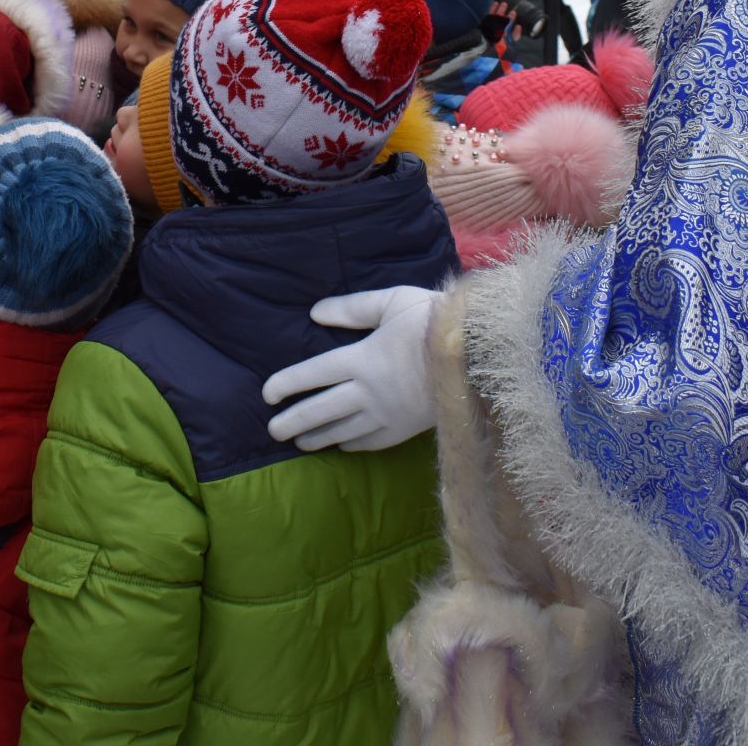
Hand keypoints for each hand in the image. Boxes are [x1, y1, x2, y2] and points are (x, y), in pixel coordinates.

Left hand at [261, 285, 439, 451]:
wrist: (480, 355)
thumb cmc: (436, 321)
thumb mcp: (392, 302)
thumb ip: (353, 308)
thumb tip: (315, 313)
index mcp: (362, 358)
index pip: (313, 374)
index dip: (288, 384)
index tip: (267, 394)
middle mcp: (369, 391)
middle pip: (321, 410)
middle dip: (293, 422)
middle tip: (273, 430)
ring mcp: (387, 414)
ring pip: (343, 430)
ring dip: (318, 437)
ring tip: (300, 443)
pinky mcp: (407, 428)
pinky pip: (372, 441)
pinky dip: (353, 444)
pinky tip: (343, 445)